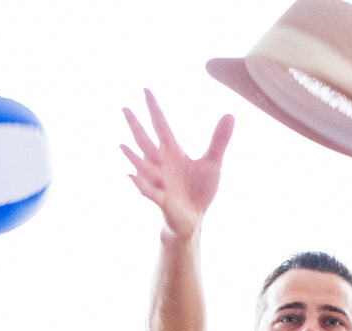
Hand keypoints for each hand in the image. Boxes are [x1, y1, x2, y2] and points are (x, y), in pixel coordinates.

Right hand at [121, 89, 232, 239]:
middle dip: (135, 126)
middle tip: (124, 108)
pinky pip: (149, 192)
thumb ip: (218, 141)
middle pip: (145, 142)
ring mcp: (160, 182)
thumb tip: (230, 114)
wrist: (194, 219)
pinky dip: (141, 184)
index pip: (161, 126)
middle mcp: (162, 165)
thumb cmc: (198, 192)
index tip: (145, 91)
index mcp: (172, 153)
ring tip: (122, 145)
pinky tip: (132, 175)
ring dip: (133, 157)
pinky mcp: (162, 200)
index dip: (154, 109)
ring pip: (143, 166)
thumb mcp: (212, 163)